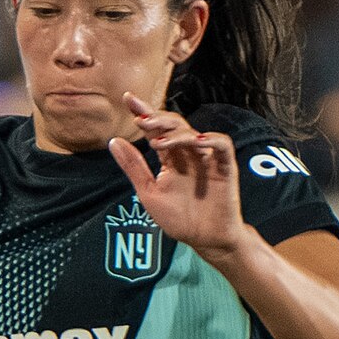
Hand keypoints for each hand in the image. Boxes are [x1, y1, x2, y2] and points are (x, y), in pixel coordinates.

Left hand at [107, 98, 247, 260]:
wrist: (204, 240)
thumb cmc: (179, 219)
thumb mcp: (149, 192)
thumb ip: (134, 167)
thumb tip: (113, 141)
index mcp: (171, 157)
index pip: (156, 129)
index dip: (144, 112)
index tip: (128, 98)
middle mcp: (188, 153)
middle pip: (175, 125)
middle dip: (158, 119)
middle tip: (141, 121)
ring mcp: (207, 158)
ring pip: (194, 132)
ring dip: (176, 133)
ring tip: (158, 142)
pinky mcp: (225, 166)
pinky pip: (221, 144)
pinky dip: (210, 139)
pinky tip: (195, 141)